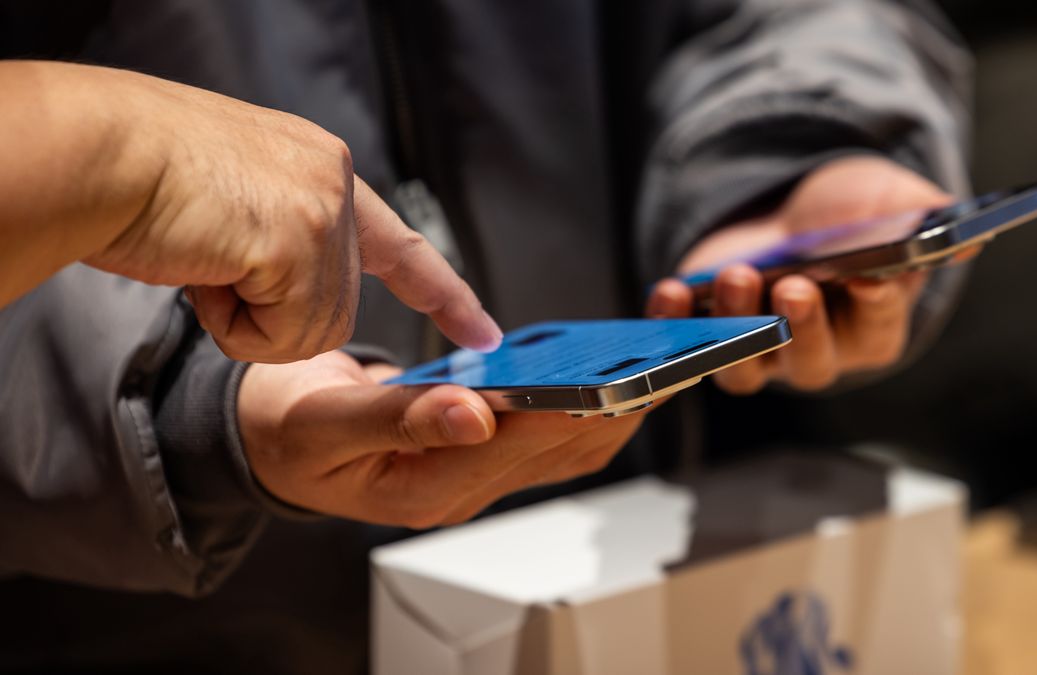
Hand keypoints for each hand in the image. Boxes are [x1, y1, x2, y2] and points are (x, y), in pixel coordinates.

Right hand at [0, 62, 499, 361]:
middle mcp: (336, 182)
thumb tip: (289, 276)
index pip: (400, 244)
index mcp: (321, 168)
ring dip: (249, 320)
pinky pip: (285, 338)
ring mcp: (325, 210)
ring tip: (205, 263)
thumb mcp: (234, 197)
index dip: (441, 293)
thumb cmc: (137, 176)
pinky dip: (235, 327)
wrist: (96, 153)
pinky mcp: (303, 242)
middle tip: (213, 266)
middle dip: (271, 313)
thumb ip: (281, 230)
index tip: (482, 332)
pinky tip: (206, 273)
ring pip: (312, 331)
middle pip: (335, 309)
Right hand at [238, 352, 646, 526]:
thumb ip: (396, 420)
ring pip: (564, 445)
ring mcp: (474, 474)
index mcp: (424, 490)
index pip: (515, 448)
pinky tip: (605, 364)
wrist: (268, 439)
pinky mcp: (480, 451)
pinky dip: (582, 398)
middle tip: (668, 358)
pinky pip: (546, 430)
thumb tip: (473, 413)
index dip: (569, 411)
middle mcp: (461, 489)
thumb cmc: (287, 433)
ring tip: (658, 357)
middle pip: (558, 450)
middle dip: (616, 406)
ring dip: (613, 404)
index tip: (617, 379)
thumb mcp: (322, 424)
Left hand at [646, 156, 952, 393]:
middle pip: (809, 362)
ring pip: (745, 365)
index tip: (870, 280)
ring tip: (735, 275)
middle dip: (801, 327)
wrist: (790, 209)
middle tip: (794, 288)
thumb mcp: (893, 202)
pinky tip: (670, 289)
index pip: (877, 332)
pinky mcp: (710, 334)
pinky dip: (675, 322)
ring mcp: (759, 350)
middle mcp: (816, 352)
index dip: (875, 308)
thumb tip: (967, 239)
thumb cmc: (852, 213)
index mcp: (871, 329)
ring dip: (738, 326)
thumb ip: (928, 220)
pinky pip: (689, 345)